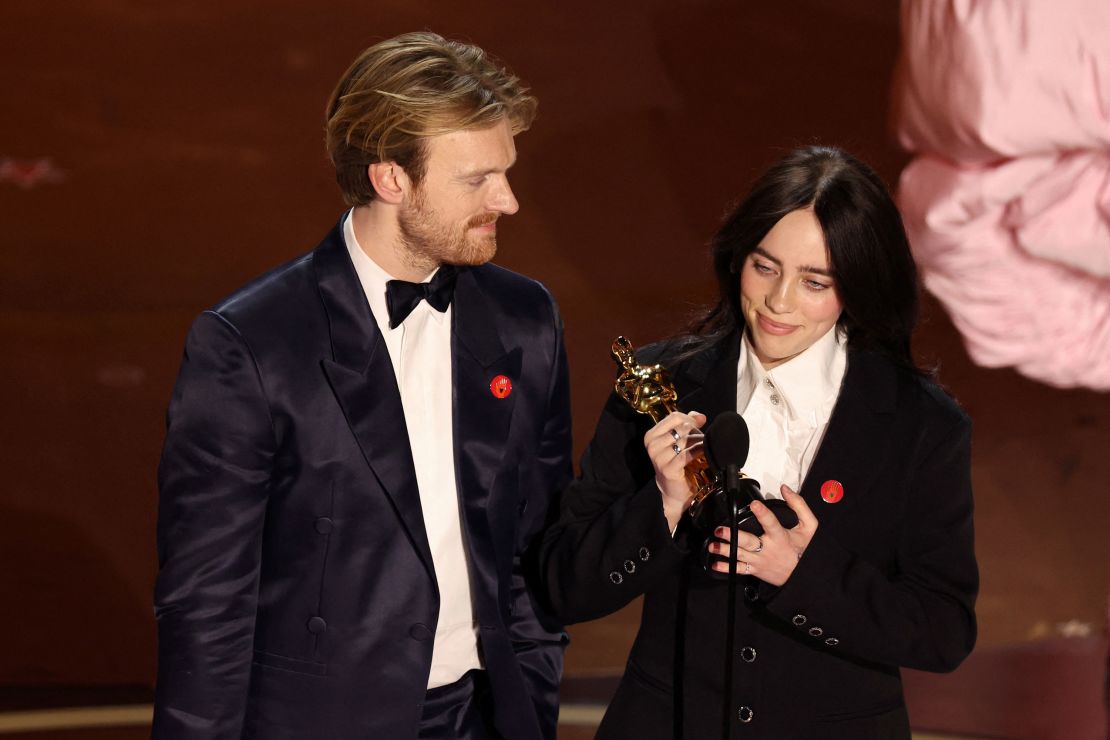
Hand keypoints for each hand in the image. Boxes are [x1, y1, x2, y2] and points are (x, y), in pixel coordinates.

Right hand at [643, 411, 705, 529]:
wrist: (674, 490)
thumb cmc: (677, 462)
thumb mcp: (679, 440)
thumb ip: (688, 424)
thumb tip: (700, 416)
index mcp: (651, 435)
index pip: (673, 417)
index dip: (689, 419)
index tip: (697, 425)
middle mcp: (652, 445)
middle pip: (680, 428)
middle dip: (695, 432)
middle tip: (702, 439)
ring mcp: (658, 458)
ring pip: (684, 440)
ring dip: (699, 442)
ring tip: (705, 446)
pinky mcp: (667, 469)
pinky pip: (687, 454)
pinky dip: (698, 451)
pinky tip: (703, 453)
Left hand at [707, 484, 817, 585]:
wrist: (804, 575)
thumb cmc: (805, 549)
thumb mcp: (809, 526)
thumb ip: (798, 505)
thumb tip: (785, 489)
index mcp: (780, 537)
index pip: (771, 523)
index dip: (763, 513)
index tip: (755, 504)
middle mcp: (768, 549)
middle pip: (748, 542)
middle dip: (733, 537)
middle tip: (720, 531)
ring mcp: (760, 561)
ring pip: (740, 555)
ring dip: (725, 550)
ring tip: (712, 546)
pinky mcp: (756, 570)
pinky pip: (739, 570)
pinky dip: (727, 568)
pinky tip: (715, 565)